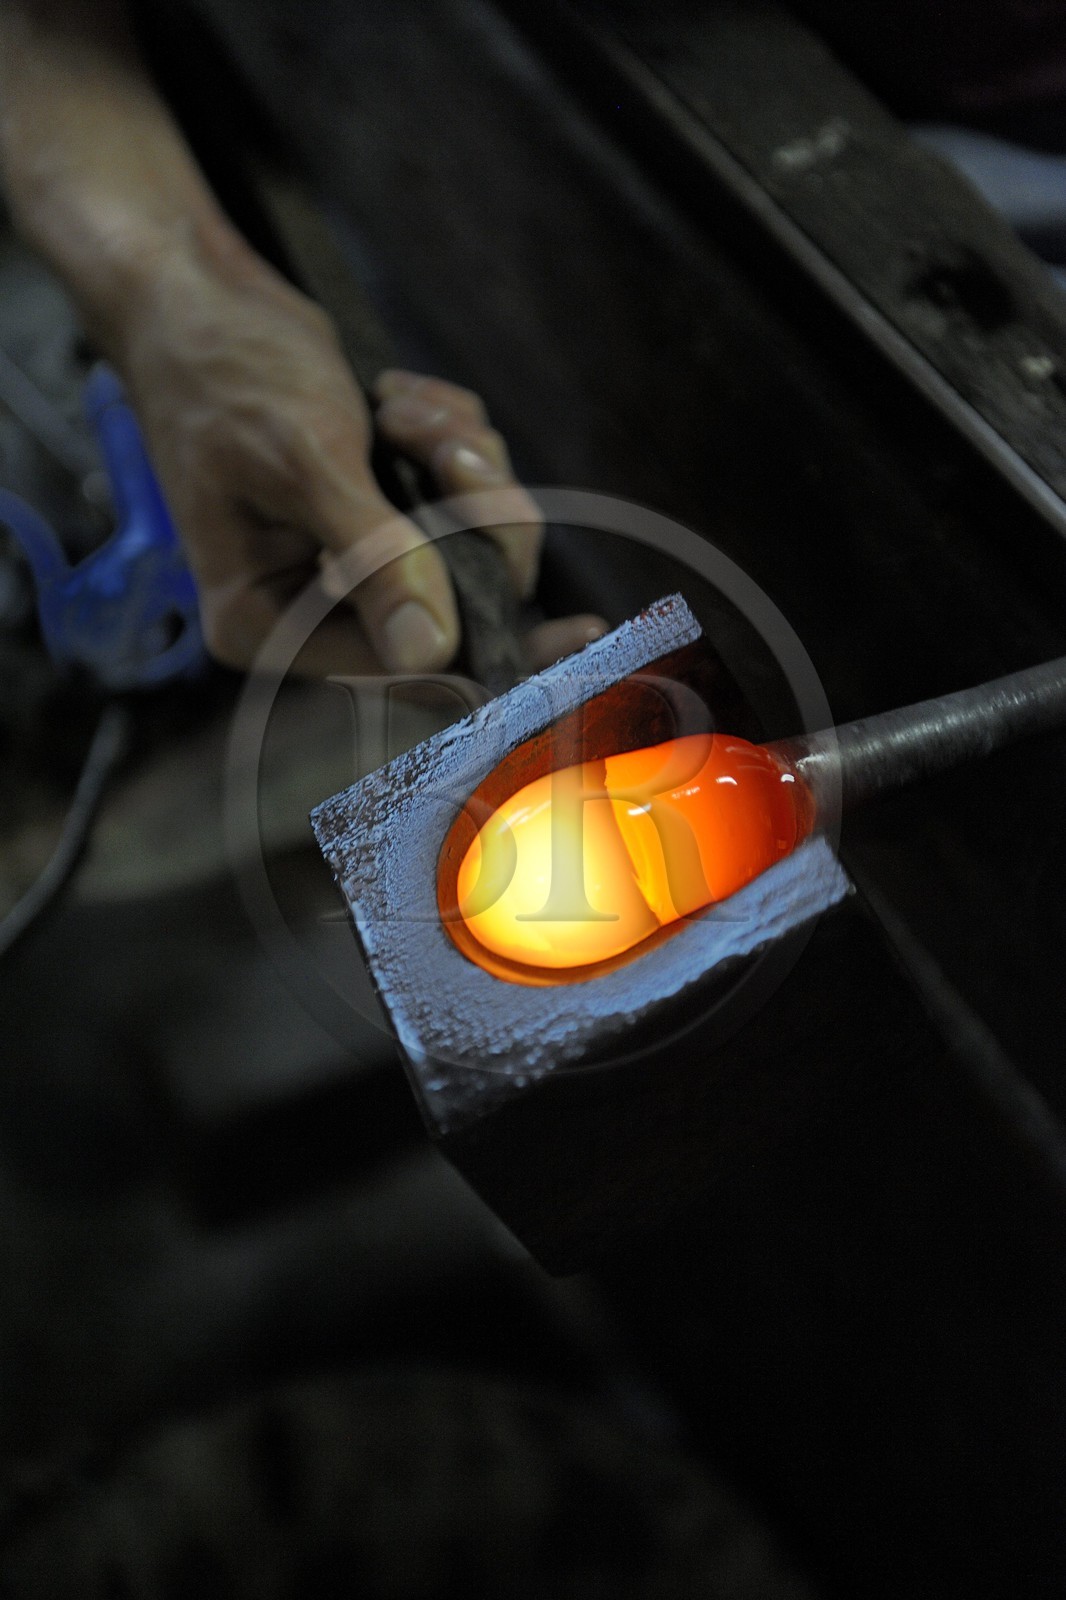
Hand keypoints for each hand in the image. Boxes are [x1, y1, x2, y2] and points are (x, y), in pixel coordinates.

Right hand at [115, 246, 603, 676]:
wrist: (199, 292)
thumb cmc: (225, 370)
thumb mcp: (304, 459)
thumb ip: (371, 558)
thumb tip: (428, 652)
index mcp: (268, 622)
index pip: (404, 669)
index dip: (496, 648)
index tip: (581, 630)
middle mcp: (309, 607)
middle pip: (455, 606)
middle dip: (475, 515)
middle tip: (447, 445)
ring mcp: (347, 560)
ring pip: (469, 543)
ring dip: (459, 461)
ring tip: (402, 408)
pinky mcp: (377, 512)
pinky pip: (457, 496)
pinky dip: (447, 438)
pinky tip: (397, 398)